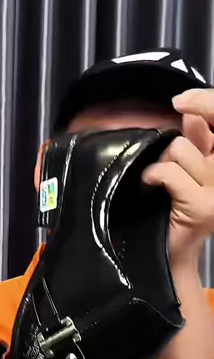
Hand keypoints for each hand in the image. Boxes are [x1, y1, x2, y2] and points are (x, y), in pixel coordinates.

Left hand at [142, 88, 213, 267]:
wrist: (172, 256)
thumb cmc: (176, 213)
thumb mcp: (190, 172)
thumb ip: (197, 143)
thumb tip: (191, 115)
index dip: (205, 104)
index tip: (183, 102)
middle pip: (195, 135)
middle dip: (173, 150)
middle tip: (168, 173)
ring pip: (180, 150)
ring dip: (162, 165)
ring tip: (164, 186)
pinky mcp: (202, 205)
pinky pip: (168, 172)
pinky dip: (153, 177)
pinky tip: (153, 188)